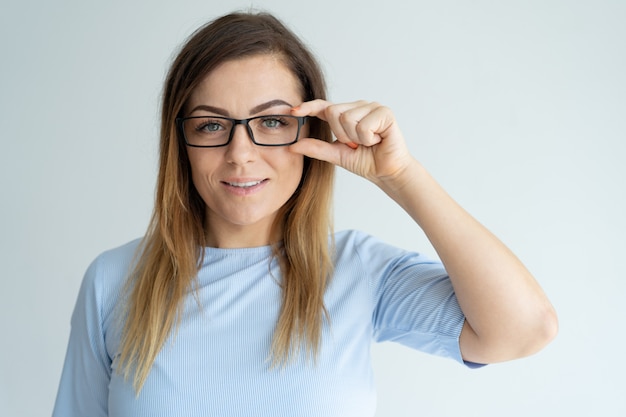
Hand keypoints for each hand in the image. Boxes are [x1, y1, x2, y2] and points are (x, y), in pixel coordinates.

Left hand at [289, 99, 413, 183]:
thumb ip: (316, 148)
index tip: (292, 111)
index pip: (323, 106)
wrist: (386, 172)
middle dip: (341, 134)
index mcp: (344, 115)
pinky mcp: (384, 112)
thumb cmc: (365, 161)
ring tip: (368, 142)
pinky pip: (364, 125)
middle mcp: (357, 107)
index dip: (308, 107)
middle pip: (333, 112)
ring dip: (356, 138)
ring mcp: (371, 107)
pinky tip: (378, 140)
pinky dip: (369, 138)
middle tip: (355, 144)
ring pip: (348, 118)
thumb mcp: (336, 155)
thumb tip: (292, 145)